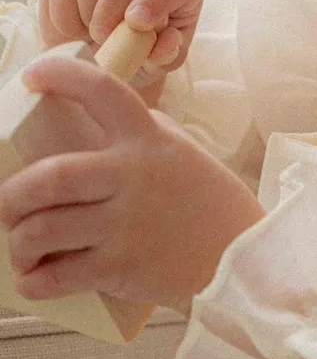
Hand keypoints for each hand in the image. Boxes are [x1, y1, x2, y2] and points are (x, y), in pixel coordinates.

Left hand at [0, 54, 265, 316]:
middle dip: (13, 194)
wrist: (249, 263)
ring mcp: (126, 225)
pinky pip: (65, 275)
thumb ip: (141, 134)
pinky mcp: (125, 269)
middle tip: (6, 205)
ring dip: (21, 241)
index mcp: (148, 140)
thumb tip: (96, 121)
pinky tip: (32, 282)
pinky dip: (40, 282)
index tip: (31, 77)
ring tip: (19, 248)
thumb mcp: (183, 154)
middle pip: (51, 177)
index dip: (60, 76)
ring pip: (47, 228)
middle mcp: (132, 178)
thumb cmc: (215, 208)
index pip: (100, 90)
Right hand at [37, 0, 203, 98]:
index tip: (136, 24)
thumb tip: (167, 43)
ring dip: (89, 10)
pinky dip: (65, 12)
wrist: (105, 53)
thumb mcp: (160, 62)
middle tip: (104, 37)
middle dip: (115, 3)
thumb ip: (167, 56)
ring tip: (94, 38)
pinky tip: (75, 30)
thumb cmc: (143, 55)